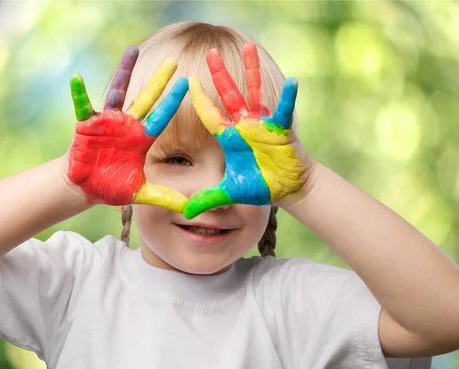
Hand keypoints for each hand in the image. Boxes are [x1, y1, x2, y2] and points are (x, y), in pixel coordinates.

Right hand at [67, 46, 189, 211]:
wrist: (85, 187)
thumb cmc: (112, 187)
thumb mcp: (141, 193)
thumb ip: (164, 197)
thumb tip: (189, 208)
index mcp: (141, 139)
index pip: (161, 117)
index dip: (173, 102)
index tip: (188, 84)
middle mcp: (127, 125)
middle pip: (145, 98)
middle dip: (159, 81)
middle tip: (173, 61)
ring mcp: (107, 122)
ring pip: (117, 92)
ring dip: (124, 72)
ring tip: (132, 50)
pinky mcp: (87, 124)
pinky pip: (82, 105)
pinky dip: (79, 93)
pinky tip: (77, 78)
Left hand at [182, 43, 314, 219]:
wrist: (286, 189)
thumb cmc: (259, 186)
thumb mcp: (230, 193)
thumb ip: (208, 199)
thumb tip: (184, 215)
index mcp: (229, 138)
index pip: (210, 114)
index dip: (200, 98)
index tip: (188, 81)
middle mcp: (244, 125)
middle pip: (229, 94)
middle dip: (220, 74)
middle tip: (211, 52)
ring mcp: (263, 124)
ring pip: (254, 92)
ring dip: (251, 70)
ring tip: (249, 46)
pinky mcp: (281, 129)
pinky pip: (283, 110)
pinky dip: (288, 97)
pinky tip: (292, 81)